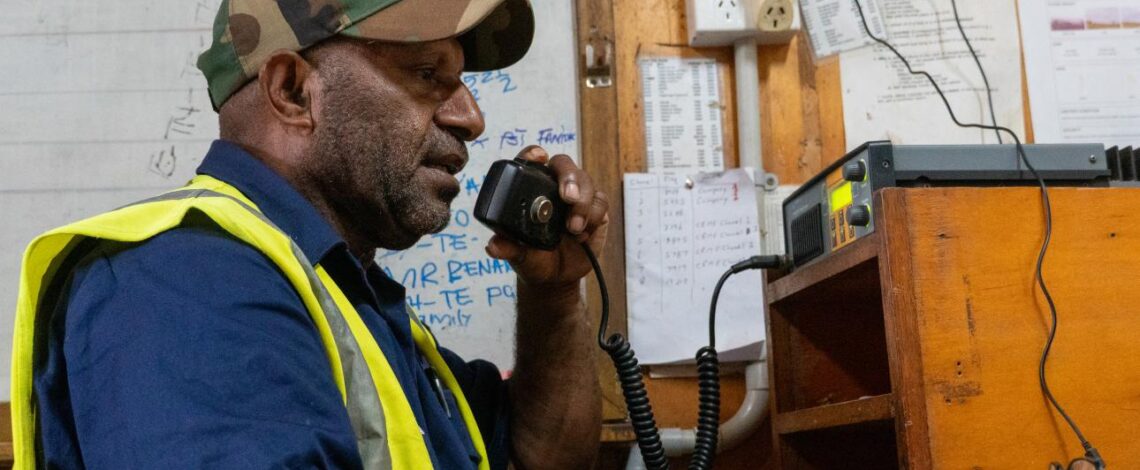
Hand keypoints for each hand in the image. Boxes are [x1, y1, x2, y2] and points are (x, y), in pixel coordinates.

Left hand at [485, 145, 608, 288]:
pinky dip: (593, 216)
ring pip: (586, 182)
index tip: (539, 157)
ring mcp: (576, 197)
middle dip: (569, 178)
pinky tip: (582, 234)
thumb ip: (508, 248)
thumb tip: (494, 246)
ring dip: (583, 204)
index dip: (534, 154)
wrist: (556, 279)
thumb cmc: (534, 260)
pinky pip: (600, 202)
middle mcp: (554, 188)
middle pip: (564, 165)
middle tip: (568, 198)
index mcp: (531, 190)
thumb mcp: (519, 255)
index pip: (532, 161)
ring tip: (574, 228)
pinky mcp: (594, 210)